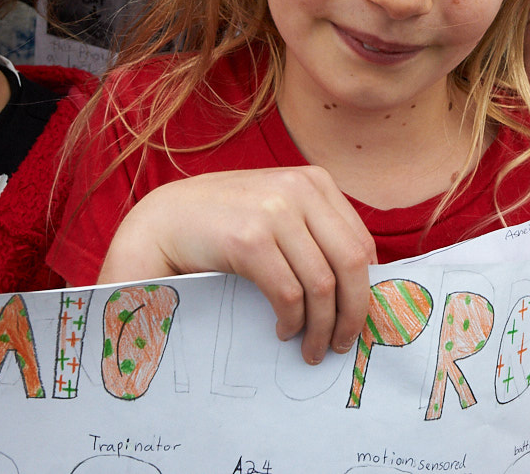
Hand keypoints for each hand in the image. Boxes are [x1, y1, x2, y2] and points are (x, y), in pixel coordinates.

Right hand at [99, 167, 376, 366]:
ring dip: (322, 327)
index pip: (361, 242)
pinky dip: (293, 321)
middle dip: (354, 312)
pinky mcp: (249, 240)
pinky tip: (284, 331)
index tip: (359, 317)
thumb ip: (314, 231)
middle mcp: (299, 189)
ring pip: (323, 284)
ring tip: (313, 348)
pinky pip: (289, 294)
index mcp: (314, 181)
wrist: (161, 222)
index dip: (367, 287)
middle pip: (352, 263)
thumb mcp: (277, 210)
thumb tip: (362, 285)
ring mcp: (274, 211)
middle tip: (343, 342)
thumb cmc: (223, 223)